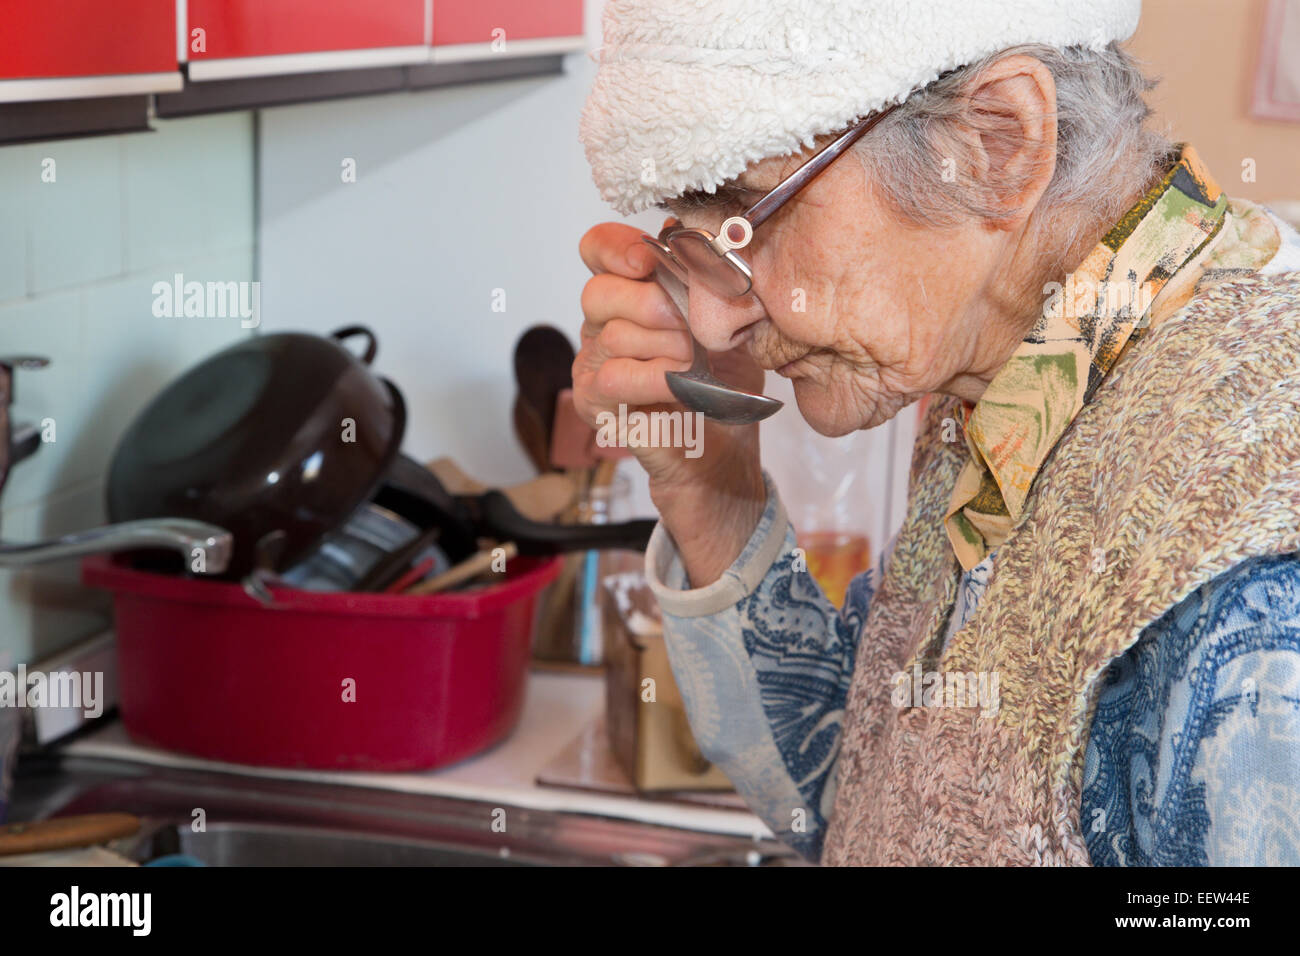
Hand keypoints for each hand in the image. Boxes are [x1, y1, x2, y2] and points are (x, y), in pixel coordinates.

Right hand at [574, 220, 766, 584]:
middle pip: (598, 291)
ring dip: (661, 344)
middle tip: (689, 324)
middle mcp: (603, 325)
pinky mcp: (596, 405)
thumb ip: (713, 286)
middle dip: (649, 301)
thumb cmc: (723, 391)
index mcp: (631, 295)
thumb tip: (711, 242)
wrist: (723, 460)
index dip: (616, 247)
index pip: (599, 250)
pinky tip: (678, 385)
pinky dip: (650, 378)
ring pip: (609, 335)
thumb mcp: (731, 327)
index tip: (649, 259)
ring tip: (694, 362)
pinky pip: (612, 378)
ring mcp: (594, 365)